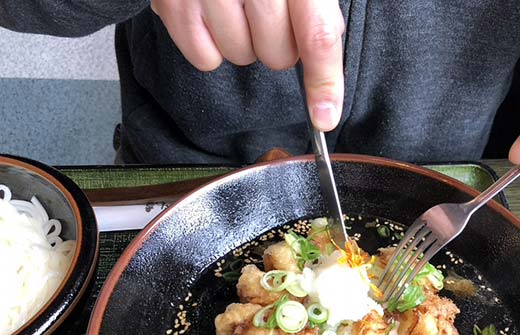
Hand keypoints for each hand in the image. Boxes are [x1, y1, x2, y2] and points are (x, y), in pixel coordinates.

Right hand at [150, 0, 344, 130]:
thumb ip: (315, 5)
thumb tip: (325, 48)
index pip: (315, 33)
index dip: (324, 80)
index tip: (325, 117)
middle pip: (277, 55)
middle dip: (279, 46)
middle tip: (267, 15)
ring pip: (241, 57)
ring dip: (243, 43)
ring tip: (234, 6)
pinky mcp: (172, 0)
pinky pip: (203, 58)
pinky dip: (210, 46)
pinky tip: (209, 14)